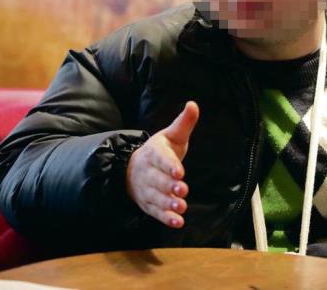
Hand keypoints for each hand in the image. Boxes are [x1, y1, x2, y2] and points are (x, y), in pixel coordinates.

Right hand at [126, 101, 198, 227]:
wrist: (133, 169)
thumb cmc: (160, 151)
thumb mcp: (171, 135)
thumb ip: (183, 123)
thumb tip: (193, 104)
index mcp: (153, 153)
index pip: (160, 159)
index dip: (170, 165)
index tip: (180, 172)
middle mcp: (147, 172)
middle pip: (157, 180)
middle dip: (169, 186)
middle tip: (182, 190)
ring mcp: (147, 190)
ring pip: (156, 198)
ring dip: (168, 203)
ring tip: (181, 207)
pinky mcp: (149, 204)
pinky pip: (156, 212)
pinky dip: (166, 218)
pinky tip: (177, 222)